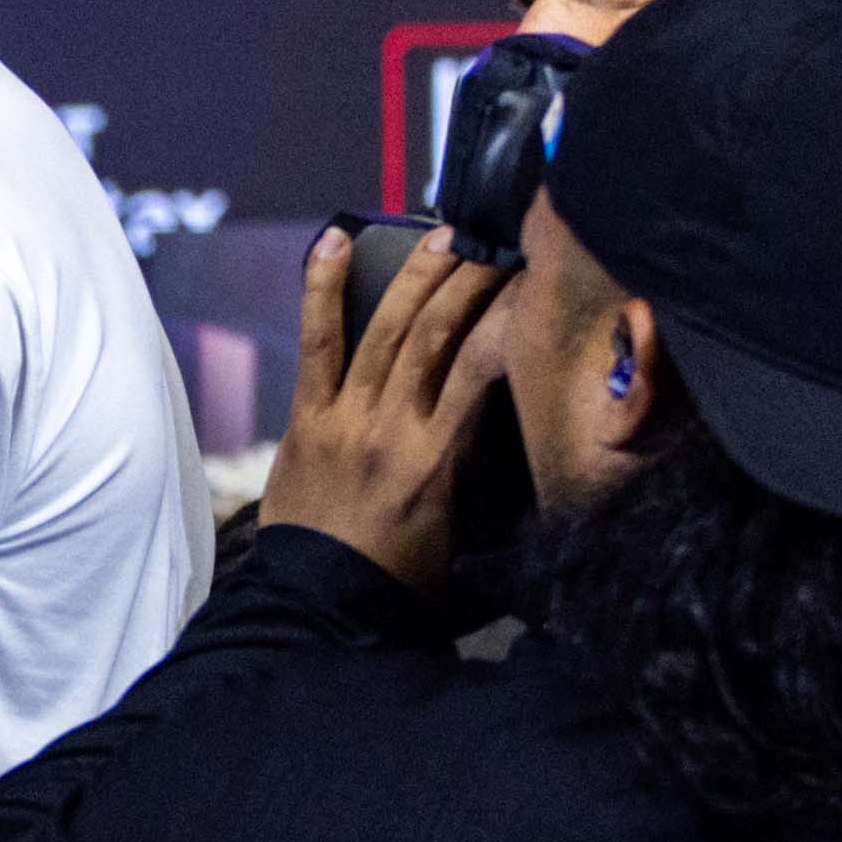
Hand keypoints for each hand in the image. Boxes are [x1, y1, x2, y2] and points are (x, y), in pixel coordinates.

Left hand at [269, 225, 513, 594]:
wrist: (320, 608)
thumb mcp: (463, 530)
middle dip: (472, 278)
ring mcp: (344, 418)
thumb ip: (481, 470)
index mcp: (437, 460)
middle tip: (499, 242)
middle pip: (437, 333)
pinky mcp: (307, 418)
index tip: (535, 282)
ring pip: (385, 328)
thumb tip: (511, 419)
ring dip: (418, 274)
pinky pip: (317, 342)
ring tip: (447, 233)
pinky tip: (335, 239)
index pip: (483, 367)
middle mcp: (391, 428)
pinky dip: (323, 288)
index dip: (510, 316)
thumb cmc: (401, 578)